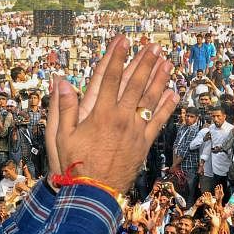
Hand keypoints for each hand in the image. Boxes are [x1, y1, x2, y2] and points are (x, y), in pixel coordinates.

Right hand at [50, 38, 178, 191]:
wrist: (92, 192)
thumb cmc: (73, 165)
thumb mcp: (60, 136)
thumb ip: (62, 107)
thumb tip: (61, 82)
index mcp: (99, 113)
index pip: (109, 77)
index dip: (116, 57)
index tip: (122, 41)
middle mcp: (120, 118)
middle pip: (135, 84)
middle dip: (144, 62)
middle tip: (153, 47)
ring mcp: (135, 130)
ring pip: (151, 99)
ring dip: (160, 79)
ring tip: (167, 63)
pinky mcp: (143, 143)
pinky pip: (158, 121)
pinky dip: (167, 107)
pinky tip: (173, 93)